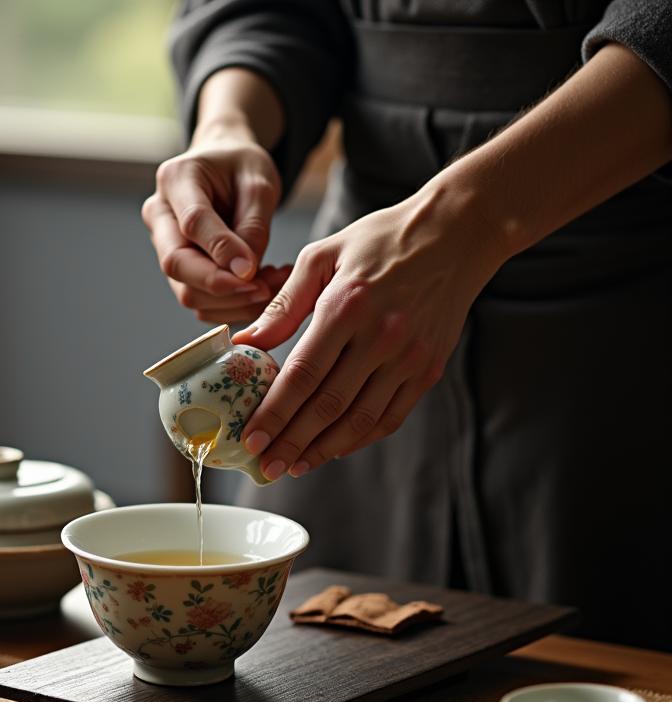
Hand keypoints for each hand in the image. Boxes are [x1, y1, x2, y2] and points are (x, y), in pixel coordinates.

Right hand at [142, 129, 287, 323]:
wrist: (226, 167)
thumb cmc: (242, 167)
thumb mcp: (259, 181)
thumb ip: (253, 225)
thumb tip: (244, 273)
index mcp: (176, 179)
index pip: (192, 223)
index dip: (222, 251)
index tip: (253, 271)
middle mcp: (160, 215)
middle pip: (176, 265)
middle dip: (221, 286)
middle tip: (264, 289)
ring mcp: (164, 246)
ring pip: (187, 292)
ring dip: (233, 302)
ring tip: (272, 286)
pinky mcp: (179, 271)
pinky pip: (201, 302)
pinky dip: (234, 306)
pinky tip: (260, 289)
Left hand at [236, 183, 507, 479]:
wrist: (456, 233)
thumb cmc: (379, 241)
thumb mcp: (322, 256)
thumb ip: (283, 305)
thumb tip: (246, 344)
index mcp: (347, 306)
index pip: (303, 374)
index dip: (274, 413)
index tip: (251, 439)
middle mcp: (382, 337)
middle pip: (328, 406)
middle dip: (291, 442)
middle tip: (266, 467)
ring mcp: (409, 357)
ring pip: (359, 420)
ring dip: (323, 450)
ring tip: (293, 466)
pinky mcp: (428, 370)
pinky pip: (389, 417)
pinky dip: (358, 438)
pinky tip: (332, 449)